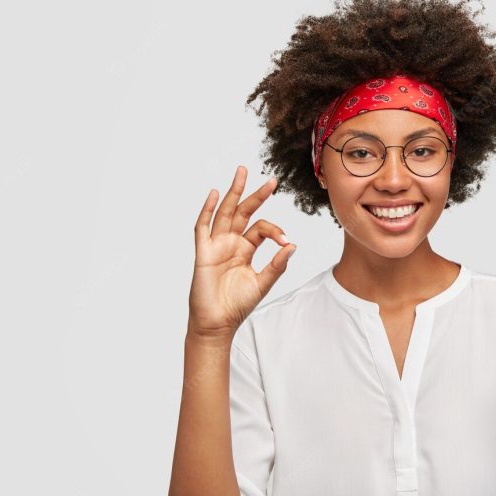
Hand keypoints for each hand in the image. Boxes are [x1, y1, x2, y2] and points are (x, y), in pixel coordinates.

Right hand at [187, 166, 295, 341]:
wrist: (218, 323)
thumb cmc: (237, 305)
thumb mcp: (262, 283)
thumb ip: (277, 265)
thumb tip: (293, 245)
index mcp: (246, 249)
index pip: (261, 228)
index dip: (275, 230)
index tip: (285, 241)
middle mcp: (231, 243)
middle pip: (244, 212)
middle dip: (256, 195)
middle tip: (272, 179)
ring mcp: (216, 245)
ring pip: (225, 213)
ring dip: (233, 192)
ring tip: (242, 172)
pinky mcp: (203, 253)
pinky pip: (202, 228)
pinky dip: (207, 210)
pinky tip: (214, 194)